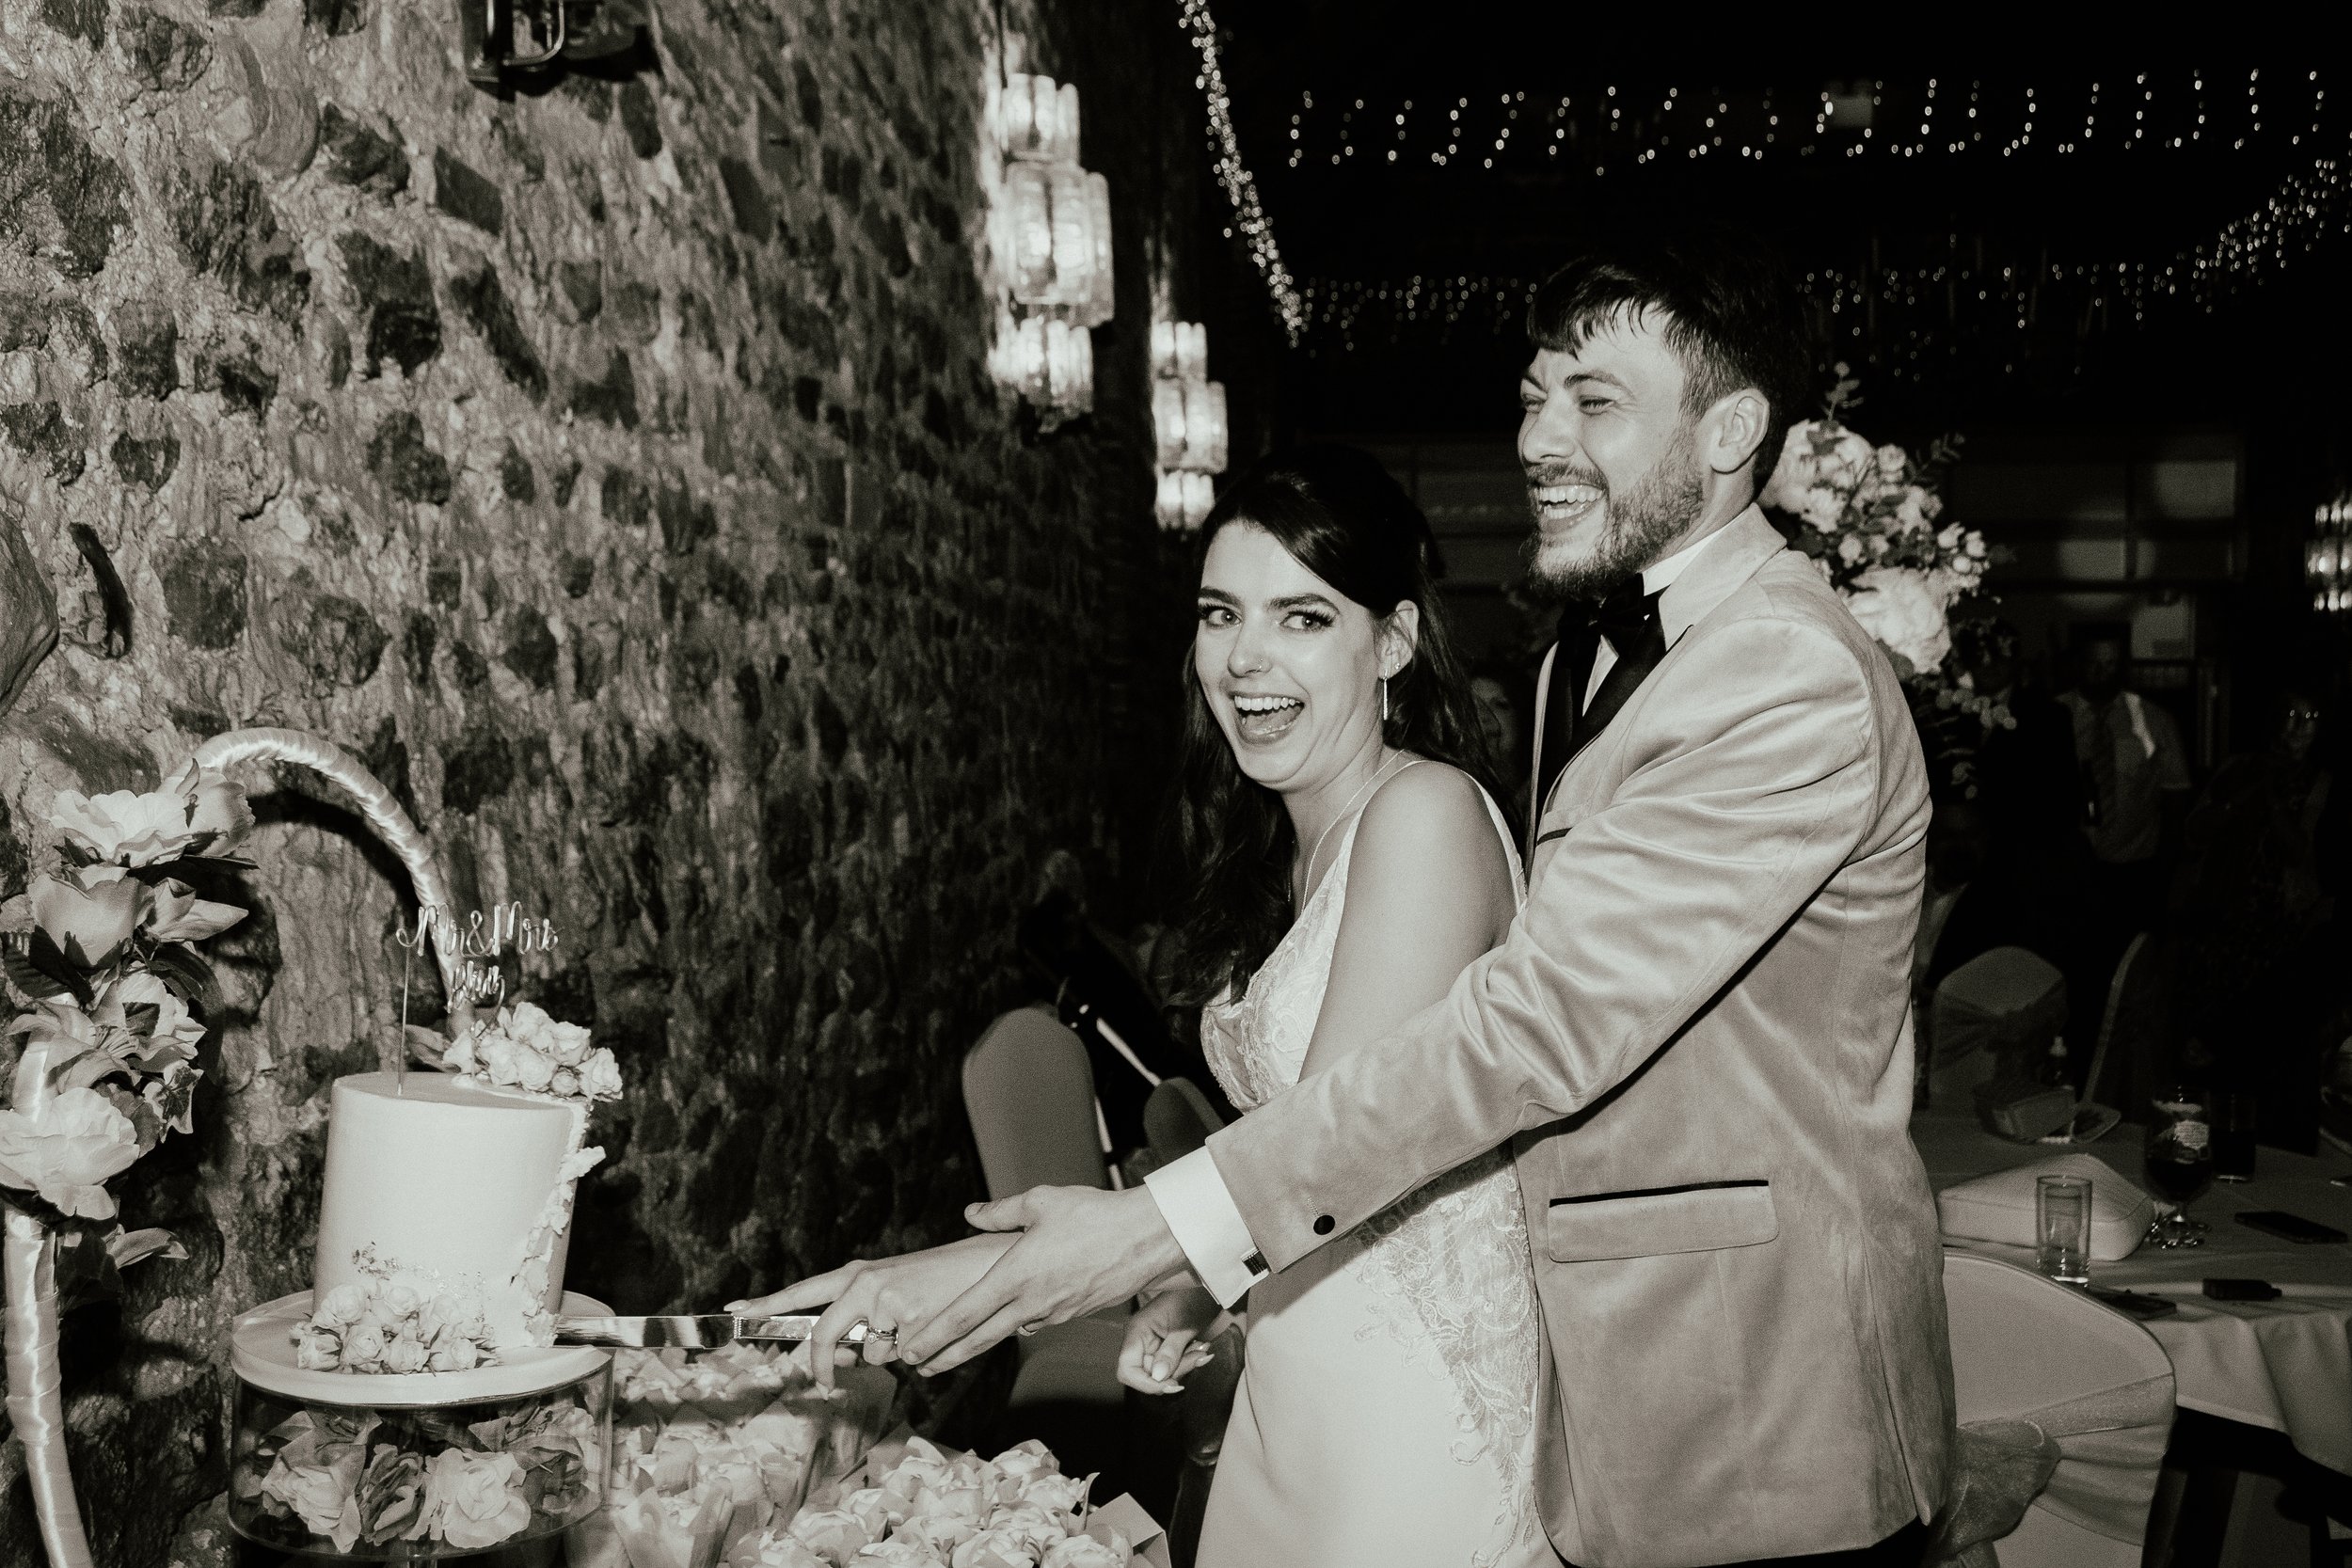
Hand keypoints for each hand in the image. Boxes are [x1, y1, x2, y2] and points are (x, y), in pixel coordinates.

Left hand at [726, 1232, 1014, 1388]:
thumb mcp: (894, 1290)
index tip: (733, 1311)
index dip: (766, 1303)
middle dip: (823, 1367)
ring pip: (873, 1358)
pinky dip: (922, 1357)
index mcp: (859, 1273)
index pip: (802, 1291)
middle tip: (826, 1384)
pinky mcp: (913, 1326)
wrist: (990, 1263)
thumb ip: (861, 1319)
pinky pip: (907, 1363)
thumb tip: (839, 1357)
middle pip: (825, 1337)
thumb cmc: (942, 1279)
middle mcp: (866, 1285)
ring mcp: (889, 1305)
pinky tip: (939, 1330)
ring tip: (923, 1324)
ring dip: (894, 1355)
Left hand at [898, 1184, 1189, 1374]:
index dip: (933, 1336)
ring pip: (1006, 1332)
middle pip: (978, 1339)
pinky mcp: (1073, 1314)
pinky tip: (1009, 1321)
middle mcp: (1031, 1301)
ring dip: (978, 1343)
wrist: (1147, 1238)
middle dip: (945, 1357)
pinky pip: (1035, 1323)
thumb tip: (971, 1213)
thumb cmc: (1095, 1214)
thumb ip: (1000, 1212)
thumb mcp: (1041, 1201)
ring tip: (954, 1351)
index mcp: (1015, 1275)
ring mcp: (1053, 1313)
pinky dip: (1016, 1325)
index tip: (911, 1351)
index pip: (963, 1314)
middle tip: (918, 1369)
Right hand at [1117, 1286, 1219, 1394]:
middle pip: (1148, 1374)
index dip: (1145, 1383)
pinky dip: (1187, 1360)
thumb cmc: (1194, 1299)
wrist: (1207, 1286)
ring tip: (1202, 1348)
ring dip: (1185, 1365)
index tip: (1171, 1385)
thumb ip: (1170, 1354)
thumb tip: (1157, 1378)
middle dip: (1175, 1371)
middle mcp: (1139, 1339)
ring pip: (1162, 1372)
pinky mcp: (1163, 1346)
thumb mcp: (1185, 1327)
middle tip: (1199, 1356)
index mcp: (1137, 1331)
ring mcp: (1151, 1343)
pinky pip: (1171, 1364)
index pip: (1126, 1369)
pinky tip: (1199, 1348)